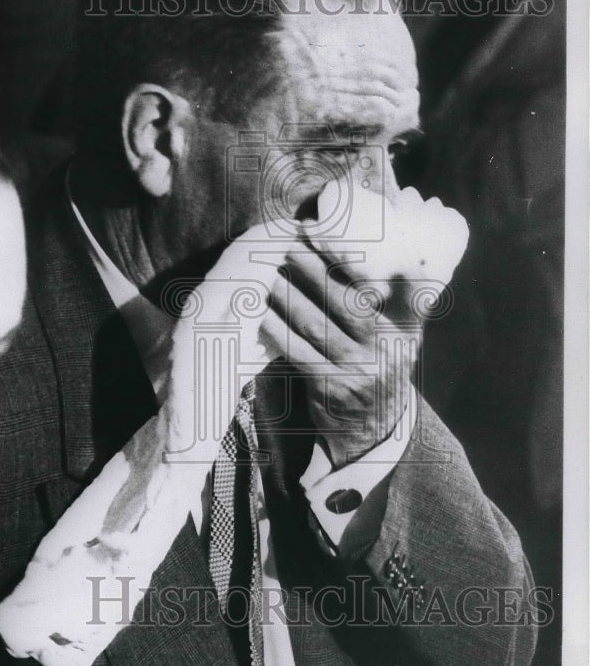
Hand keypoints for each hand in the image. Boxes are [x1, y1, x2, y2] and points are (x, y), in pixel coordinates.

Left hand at [261, 230, 420, 468]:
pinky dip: (278, 331)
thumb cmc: (379, 369)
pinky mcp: (332, 388)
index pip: (382, 285)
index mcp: (405, 329)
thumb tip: (402, 250)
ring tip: (268, 272)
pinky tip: (261, 313)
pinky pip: (299, 353)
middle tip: (287, 244)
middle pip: (347, 301)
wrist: (372, 432)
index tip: (325, 233)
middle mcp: (387, 349)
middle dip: (314, 269)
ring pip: (318, 325)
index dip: (353, 257)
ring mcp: (360, 370)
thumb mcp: (403, 338)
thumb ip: (405, 301)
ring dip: (289, 296)